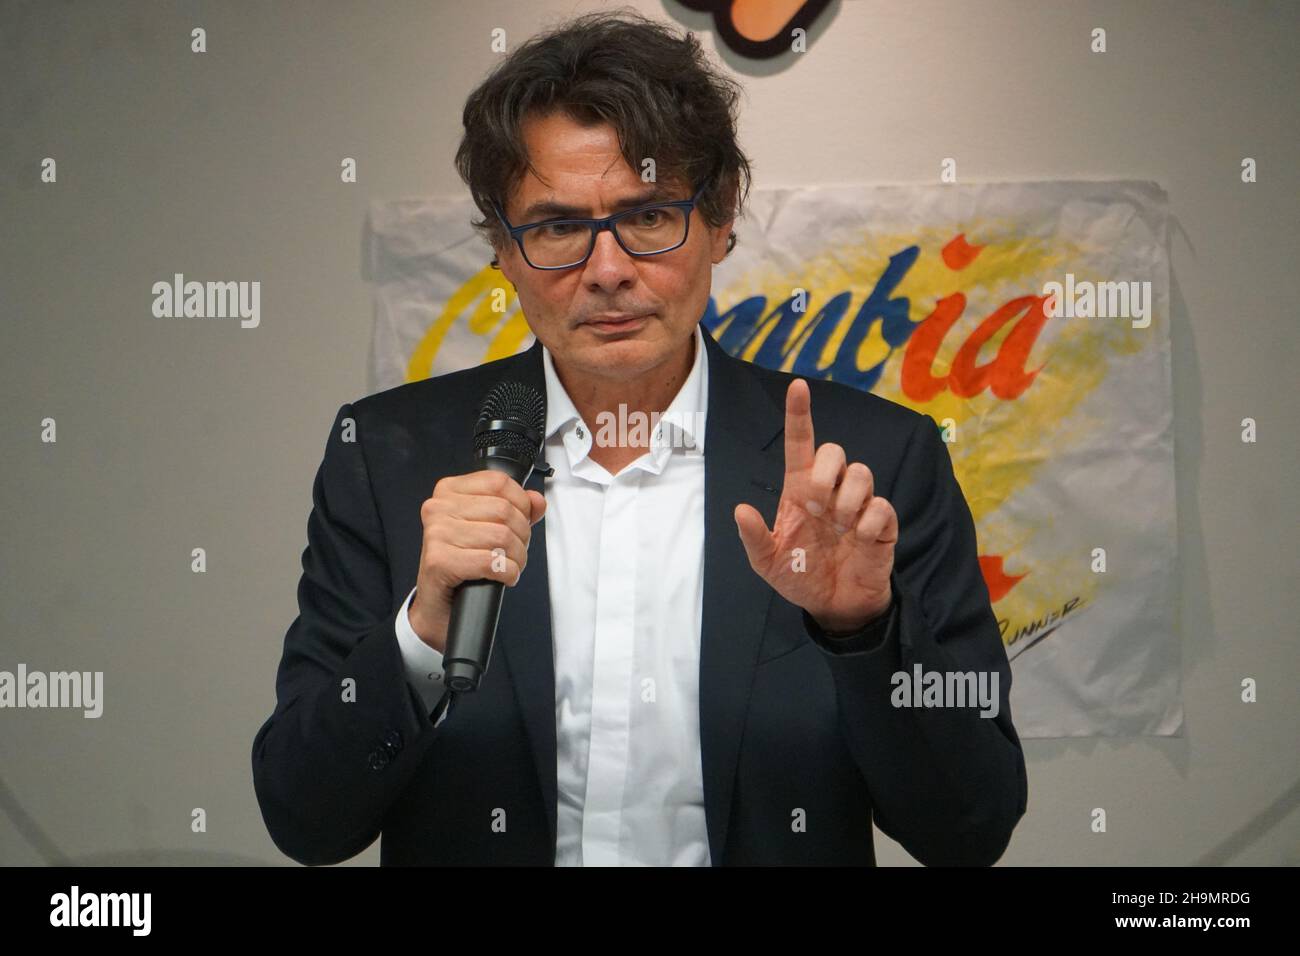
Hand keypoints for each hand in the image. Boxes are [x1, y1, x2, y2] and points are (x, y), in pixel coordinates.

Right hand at [408, 470, 546, 652]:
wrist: (438, 603)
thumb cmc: (462, 562)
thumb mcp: (489, 527)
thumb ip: (516, 509)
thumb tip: (537, 500)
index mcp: (449, 491)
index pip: (499, 482)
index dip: (521, 503)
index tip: (521, 521)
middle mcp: (438, 508)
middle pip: (504, 510)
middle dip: (521, 535)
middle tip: (515, 551)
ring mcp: (436, 534)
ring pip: (501, 536)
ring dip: (516, 558)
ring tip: (510, 565)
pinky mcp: (439, 561)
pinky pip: (491, 562)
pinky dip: (507, 573)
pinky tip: (503, 577)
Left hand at [734, 379, 897, 632]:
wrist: (834, 606)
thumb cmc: (800, 576)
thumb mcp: (767, 562)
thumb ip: (754, 538)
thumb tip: (740, 510)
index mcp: (799, 491)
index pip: (800, 444)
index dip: (799, 414)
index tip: (797, 386)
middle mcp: (830, 490)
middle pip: (834, 451)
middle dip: (824, 474)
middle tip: (815, 507)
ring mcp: (858, 505)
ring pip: (862, 472)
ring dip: (847, 498)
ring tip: (839, 526)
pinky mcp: (882, 524)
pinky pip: (882, 506)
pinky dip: (869, 522)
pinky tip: (859, 539)